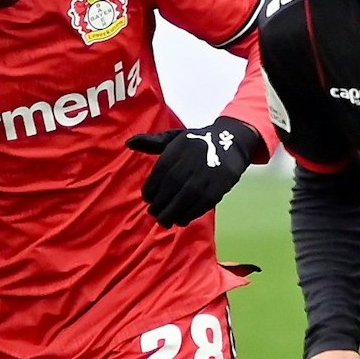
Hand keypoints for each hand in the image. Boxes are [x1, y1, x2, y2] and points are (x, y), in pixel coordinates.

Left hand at [125, 115, 259, 226]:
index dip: (150, 190)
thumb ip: (152, 142)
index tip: (148, 198)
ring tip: (165, 221)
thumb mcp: (174, 137)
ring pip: (183, 200)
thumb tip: (129, 143)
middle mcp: (189, 165)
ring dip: (171, 214)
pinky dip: (188, 215)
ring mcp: (203, 178)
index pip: (159, 175)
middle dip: (159, 205)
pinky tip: (181, 220)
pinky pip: (200, 206)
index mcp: (177, 151)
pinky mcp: (216, 189)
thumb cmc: (197, 142)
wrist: (230, 142)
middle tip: (154, 213)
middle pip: (169, 189)